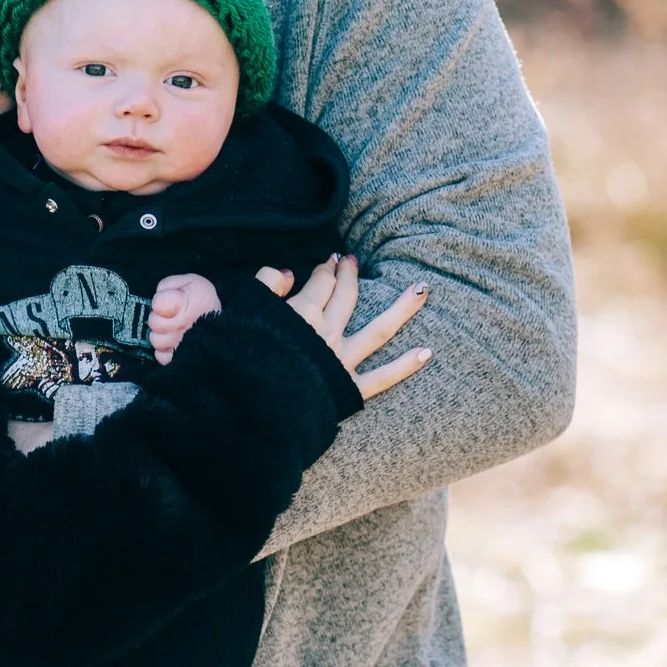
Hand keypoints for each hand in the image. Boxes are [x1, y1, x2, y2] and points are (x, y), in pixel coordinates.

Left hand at [147, 273, 223, 364]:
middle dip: (159, 317)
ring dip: (162, 335)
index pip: (158, 304)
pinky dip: (165, 351)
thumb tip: (158, 296)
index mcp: (185, 303)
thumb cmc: (205, 301)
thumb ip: (170, 285)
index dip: (160, 301)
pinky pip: (161, 357)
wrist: (228, 324)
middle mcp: (181, 325)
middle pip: (154, 322)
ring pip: (156, 340)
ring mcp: (180, 345)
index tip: (169, 301)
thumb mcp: (192, 282)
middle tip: (171, 316)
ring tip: (173, 330)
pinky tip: (173, 344)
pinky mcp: (180, 359)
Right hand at [255, 256, 431, 401]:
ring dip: (403, 308)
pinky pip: (383, 377)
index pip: (320, 283)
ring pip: (379, 329)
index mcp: (301, 312)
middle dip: (350, 276)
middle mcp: (327, 332)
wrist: (251, 405)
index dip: (326, 269)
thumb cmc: (240, 357)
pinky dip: (406, 366)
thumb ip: (265, 285)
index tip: (329, 261)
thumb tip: (288, 274)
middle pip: (346, 296)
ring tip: (423, 290)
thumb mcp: (242, 311)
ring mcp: (342, 359)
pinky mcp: (349, 389)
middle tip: (352, 262)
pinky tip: (427, 353)